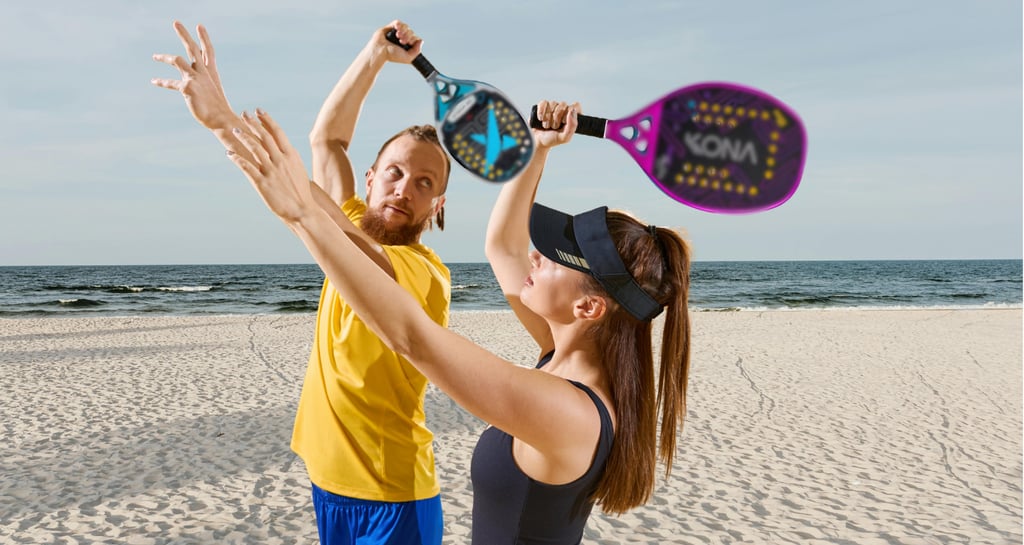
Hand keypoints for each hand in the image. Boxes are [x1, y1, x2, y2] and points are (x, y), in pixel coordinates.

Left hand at [152, 21, 235, 129]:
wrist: (220, 118)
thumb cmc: (217, 107)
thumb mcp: (213, 89)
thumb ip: (205, 80)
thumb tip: (196, 77)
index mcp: (211, 72)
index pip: (208, 51)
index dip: (204, 38)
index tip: (199, 26)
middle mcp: (203, 72)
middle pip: (193, 48)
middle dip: (184, 35)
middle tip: (176, 22)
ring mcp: (195, 78)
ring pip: (177, 60)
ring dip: (164, 57)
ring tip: (154, 56)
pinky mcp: (187, 88)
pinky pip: (171, 83)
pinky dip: (162, 82)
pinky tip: (154, 81)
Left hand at [227, 111, 315, 225]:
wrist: (302, 210)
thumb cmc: (300, 191)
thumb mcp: (298, 169)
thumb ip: (289, 157)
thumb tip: (283, 148)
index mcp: (290, 155)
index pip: (277, 132)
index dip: (267, 120)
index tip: (258, 111)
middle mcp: (280, 160)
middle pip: (265, 137)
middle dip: (253, 124)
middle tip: (243, 114)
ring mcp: (271, 171)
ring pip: (254, 149)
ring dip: (243, 138)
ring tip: (235, 130)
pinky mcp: (262, 183)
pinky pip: (247, 168)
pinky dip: (237, 159)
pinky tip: (229, 154)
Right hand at [373, 19, 421, 63]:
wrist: (380, 50)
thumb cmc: (392, 55)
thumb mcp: (408, 57)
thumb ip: (417, 51)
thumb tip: (421, 41)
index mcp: (407, 45)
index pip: (415, 38)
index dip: (413, 39)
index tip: (408, 43)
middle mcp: (403, 38)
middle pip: (411, 32)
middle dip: (408, 36)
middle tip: (402, 41)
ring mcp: (397, 32)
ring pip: (406, 27)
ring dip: (403, 31)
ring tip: (398, 36)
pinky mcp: (391, 27)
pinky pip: (398, 22)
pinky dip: (399, 24)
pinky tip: (397, 29)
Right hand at [532, 101, 579, 148]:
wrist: (537, 141)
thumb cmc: (552, 139)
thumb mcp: (564, 137)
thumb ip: (572, 126)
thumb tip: (572, 111)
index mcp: (571, 117)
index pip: (576, 106)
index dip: (570, 113)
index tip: (564, 122)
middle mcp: (563, 110)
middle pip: (563, 105)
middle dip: (557, 118)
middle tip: (554, 127)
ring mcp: (553, 107)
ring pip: (553, 103)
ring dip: (548, 117)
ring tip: (547, 126)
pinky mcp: (543, 105)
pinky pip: (544, 103)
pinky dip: (541, 112)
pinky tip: (541, 119)